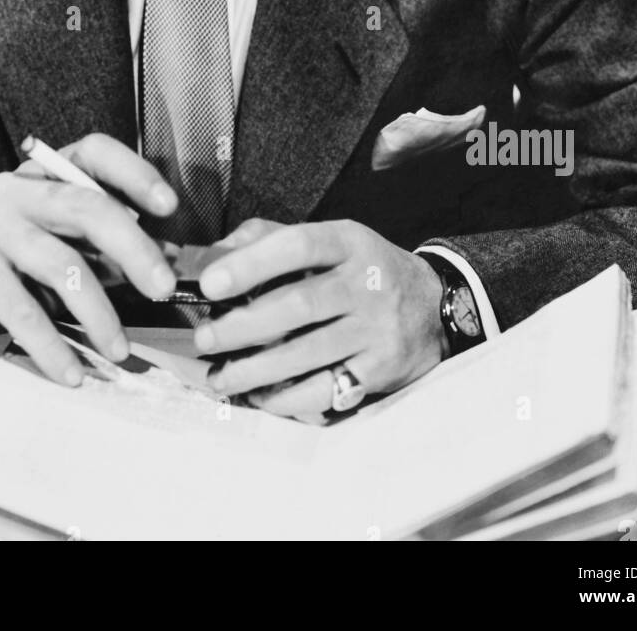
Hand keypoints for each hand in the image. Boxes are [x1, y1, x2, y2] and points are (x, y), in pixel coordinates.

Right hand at [0, 134, 178, 385]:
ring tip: (118, 349)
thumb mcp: (54, 249)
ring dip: (97, 312)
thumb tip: (166, 260)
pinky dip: (52, 345)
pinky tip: (70, 371)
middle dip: (133, 249)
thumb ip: (102, 249)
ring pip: (58, 262)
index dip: (135, 173)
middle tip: (161, 289)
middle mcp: (16, 190)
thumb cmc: (0, 270)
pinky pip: (21, 308)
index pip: (94, 152)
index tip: (169, 208)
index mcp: (44, 177)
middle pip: (86, 207)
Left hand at [194, 218, 446, 422]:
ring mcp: (377, 328)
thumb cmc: (360, 269)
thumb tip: (213, 255)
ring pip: (308, 353)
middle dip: (242, 326)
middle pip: (298, 304)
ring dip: (255, 369)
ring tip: (219, 376)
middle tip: (204, 339)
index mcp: (349, 241)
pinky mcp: (381, 369)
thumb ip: (269, 238)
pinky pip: (326, 389)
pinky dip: (286, 398)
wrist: (433, 307)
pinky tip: (259, 396)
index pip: (298, 245)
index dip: (251, 264)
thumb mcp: (328, 239)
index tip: (209, 284)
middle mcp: (367, 282)